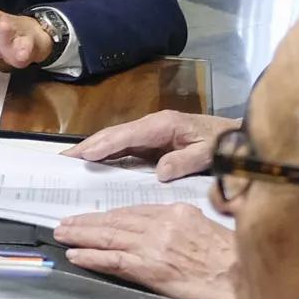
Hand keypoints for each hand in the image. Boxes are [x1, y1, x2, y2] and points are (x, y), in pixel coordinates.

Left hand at [55, 202, 238, 298]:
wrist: (240, 283)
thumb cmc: (232, 263)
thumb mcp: (207, 232)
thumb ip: (182, 228)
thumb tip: (162, 234)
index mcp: (179, 212)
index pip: (135, 210)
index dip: (111, 214)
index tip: (95, 217)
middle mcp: (164, 224)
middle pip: (117, 220)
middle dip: (88, 222)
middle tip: (66, 222)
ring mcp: (154, 245)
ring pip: (109, 236)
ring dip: (82, 235)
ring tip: (63, 235)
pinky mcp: (149, 268)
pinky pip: (112, 260)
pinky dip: (91, 256)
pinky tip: (76, 255)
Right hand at [66, 110, 234, 182]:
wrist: (235, 137)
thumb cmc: (224, 143)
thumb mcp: (210, 153)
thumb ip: (186, 161)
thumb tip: (160, 173)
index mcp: (164, 125)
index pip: (128, 134)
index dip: (105, 145)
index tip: (84, 155)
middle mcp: (152, 127)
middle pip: (113, 135)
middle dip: (87, 147)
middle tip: (62, 161)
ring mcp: (149, 135)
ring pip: (114, 142)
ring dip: (91, 152)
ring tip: (67, 165)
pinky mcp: (149, 145)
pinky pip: (122, 151)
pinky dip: (103, 157)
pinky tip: (90, 168)